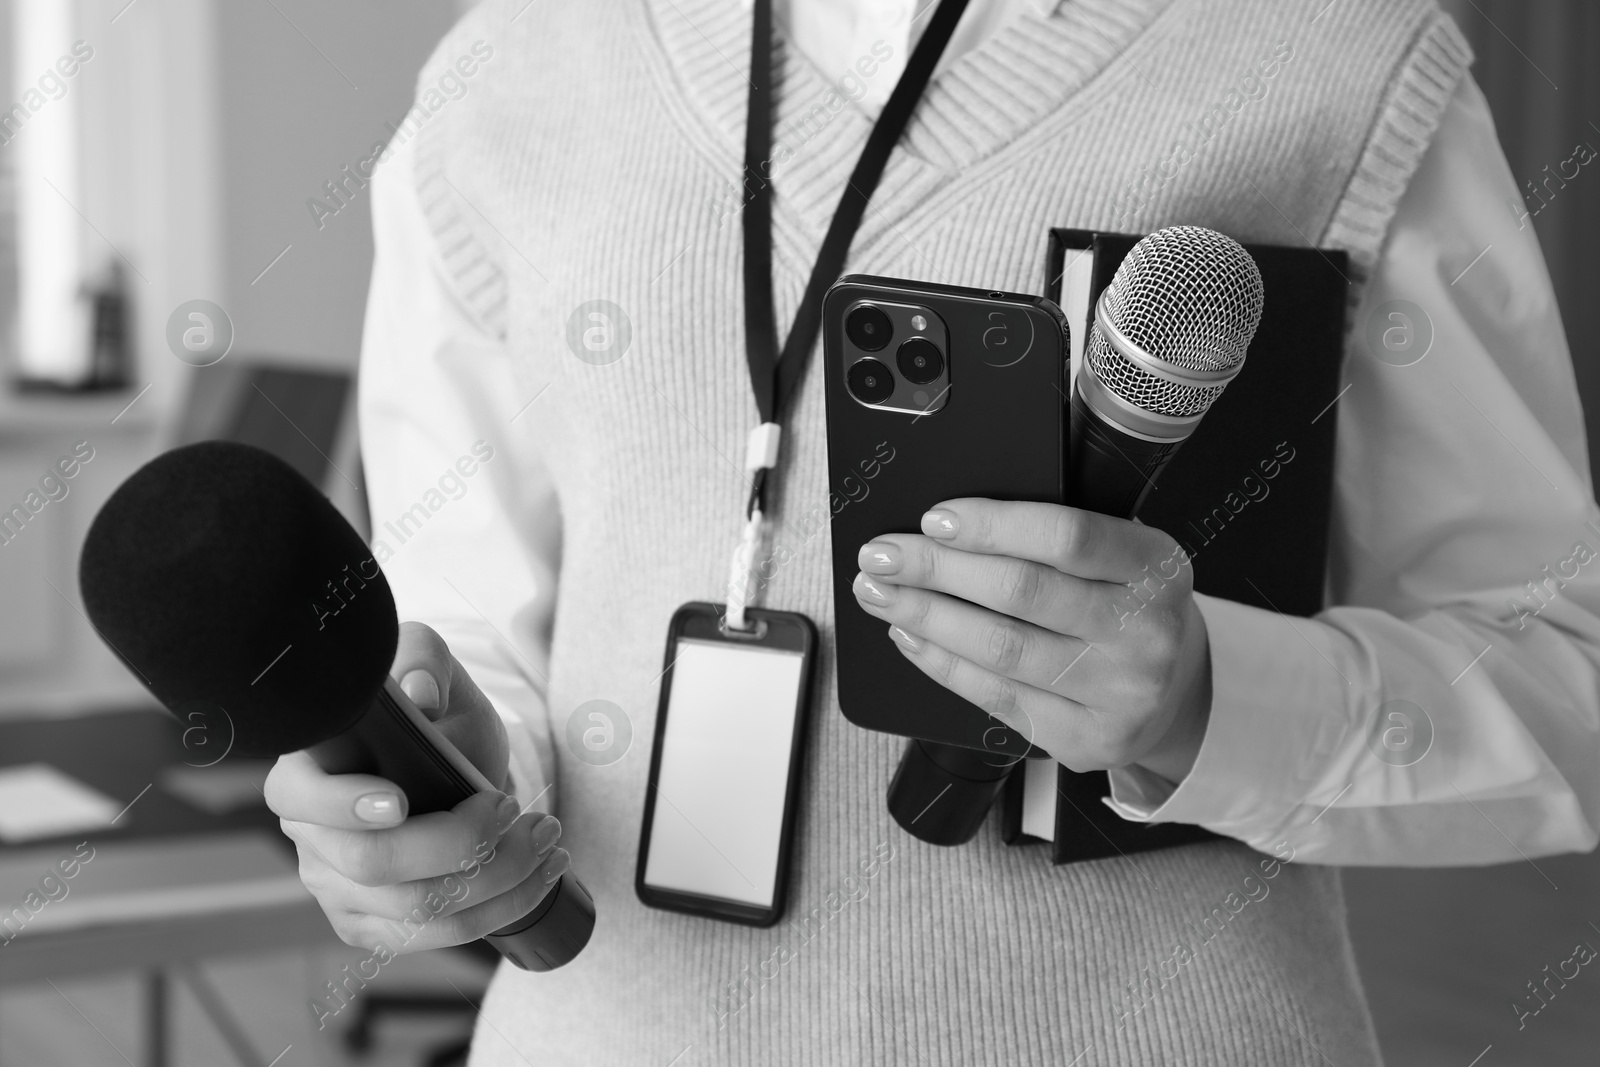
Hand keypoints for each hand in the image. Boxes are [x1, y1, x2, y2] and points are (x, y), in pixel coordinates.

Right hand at [264, 622, 569, 952]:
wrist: (459, 767)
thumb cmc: (436, 717)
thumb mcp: (433, 668)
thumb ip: (422, 659)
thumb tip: (420, 693)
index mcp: (306, 772)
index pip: (301, 798)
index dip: (343, 806)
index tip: (402, 800)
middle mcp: (311, 839)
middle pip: (373, 865)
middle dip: (460, 842)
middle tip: (516, 807)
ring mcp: (339, 890)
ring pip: (416, 909)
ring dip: (498, 876)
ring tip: (547, 837)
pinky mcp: (375, 927)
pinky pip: (438, 936)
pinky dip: (500, 907)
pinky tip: (538, 874)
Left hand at [852, 499, 1212, 781]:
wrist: (1178, 692)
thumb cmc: (1129, 606)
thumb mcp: (1122, 558)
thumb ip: (1054, 539)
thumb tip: (949, 525)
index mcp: (1157, 568)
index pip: (1067, 537)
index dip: (994, 526)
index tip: (935, 518)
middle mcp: (1145, 632)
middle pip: (1021, 593)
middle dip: (937, 569)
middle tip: (882, 554)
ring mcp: (1119, 693)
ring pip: (1001, 649)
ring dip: (926, 616)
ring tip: (880, 592)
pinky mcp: (1086, 739)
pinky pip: (996, 697)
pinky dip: (942, 663)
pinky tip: (911, 636)